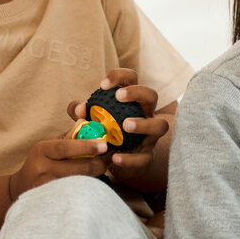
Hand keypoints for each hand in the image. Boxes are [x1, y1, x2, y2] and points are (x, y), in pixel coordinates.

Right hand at [8, 135, 108, 200]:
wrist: (21, 187)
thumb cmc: (43, 161)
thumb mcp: (51, 144)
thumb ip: (70, 134)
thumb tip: (86, 117)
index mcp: (42, 150)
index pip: (65, 147)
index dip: (86, 146)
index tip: (103, 145)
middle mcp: (42, 169)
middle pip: (78, 168)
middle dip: (98, 164)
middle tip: (108, 160)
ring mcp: (47, 187)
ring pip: (80, 183)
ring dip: (95, 177)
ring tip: (100, 170)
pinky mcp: (53, 201)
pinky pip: (77, 195)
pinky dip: (88, 189)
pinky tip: (91, 185)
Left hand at [69, 70, 170, 186]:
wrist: (115, 162)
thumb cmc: (104, 134)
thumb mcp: (90, 121)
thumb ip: (81, 113)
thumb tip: (79, 108)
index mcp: (131, 101)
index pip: (131, 79)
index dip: (120, 76)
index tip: (102, 85)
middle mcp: (145, 115)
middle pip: (151, 95)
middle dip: (137, 92)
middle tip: (118, 96)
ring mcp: (150, 136)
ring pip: (160, 125)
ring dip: (143, 123)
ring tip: (126, 125)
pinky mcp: (147, 157)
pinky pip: (144, 157)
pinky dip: (129, 158)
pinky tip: (115, 158)